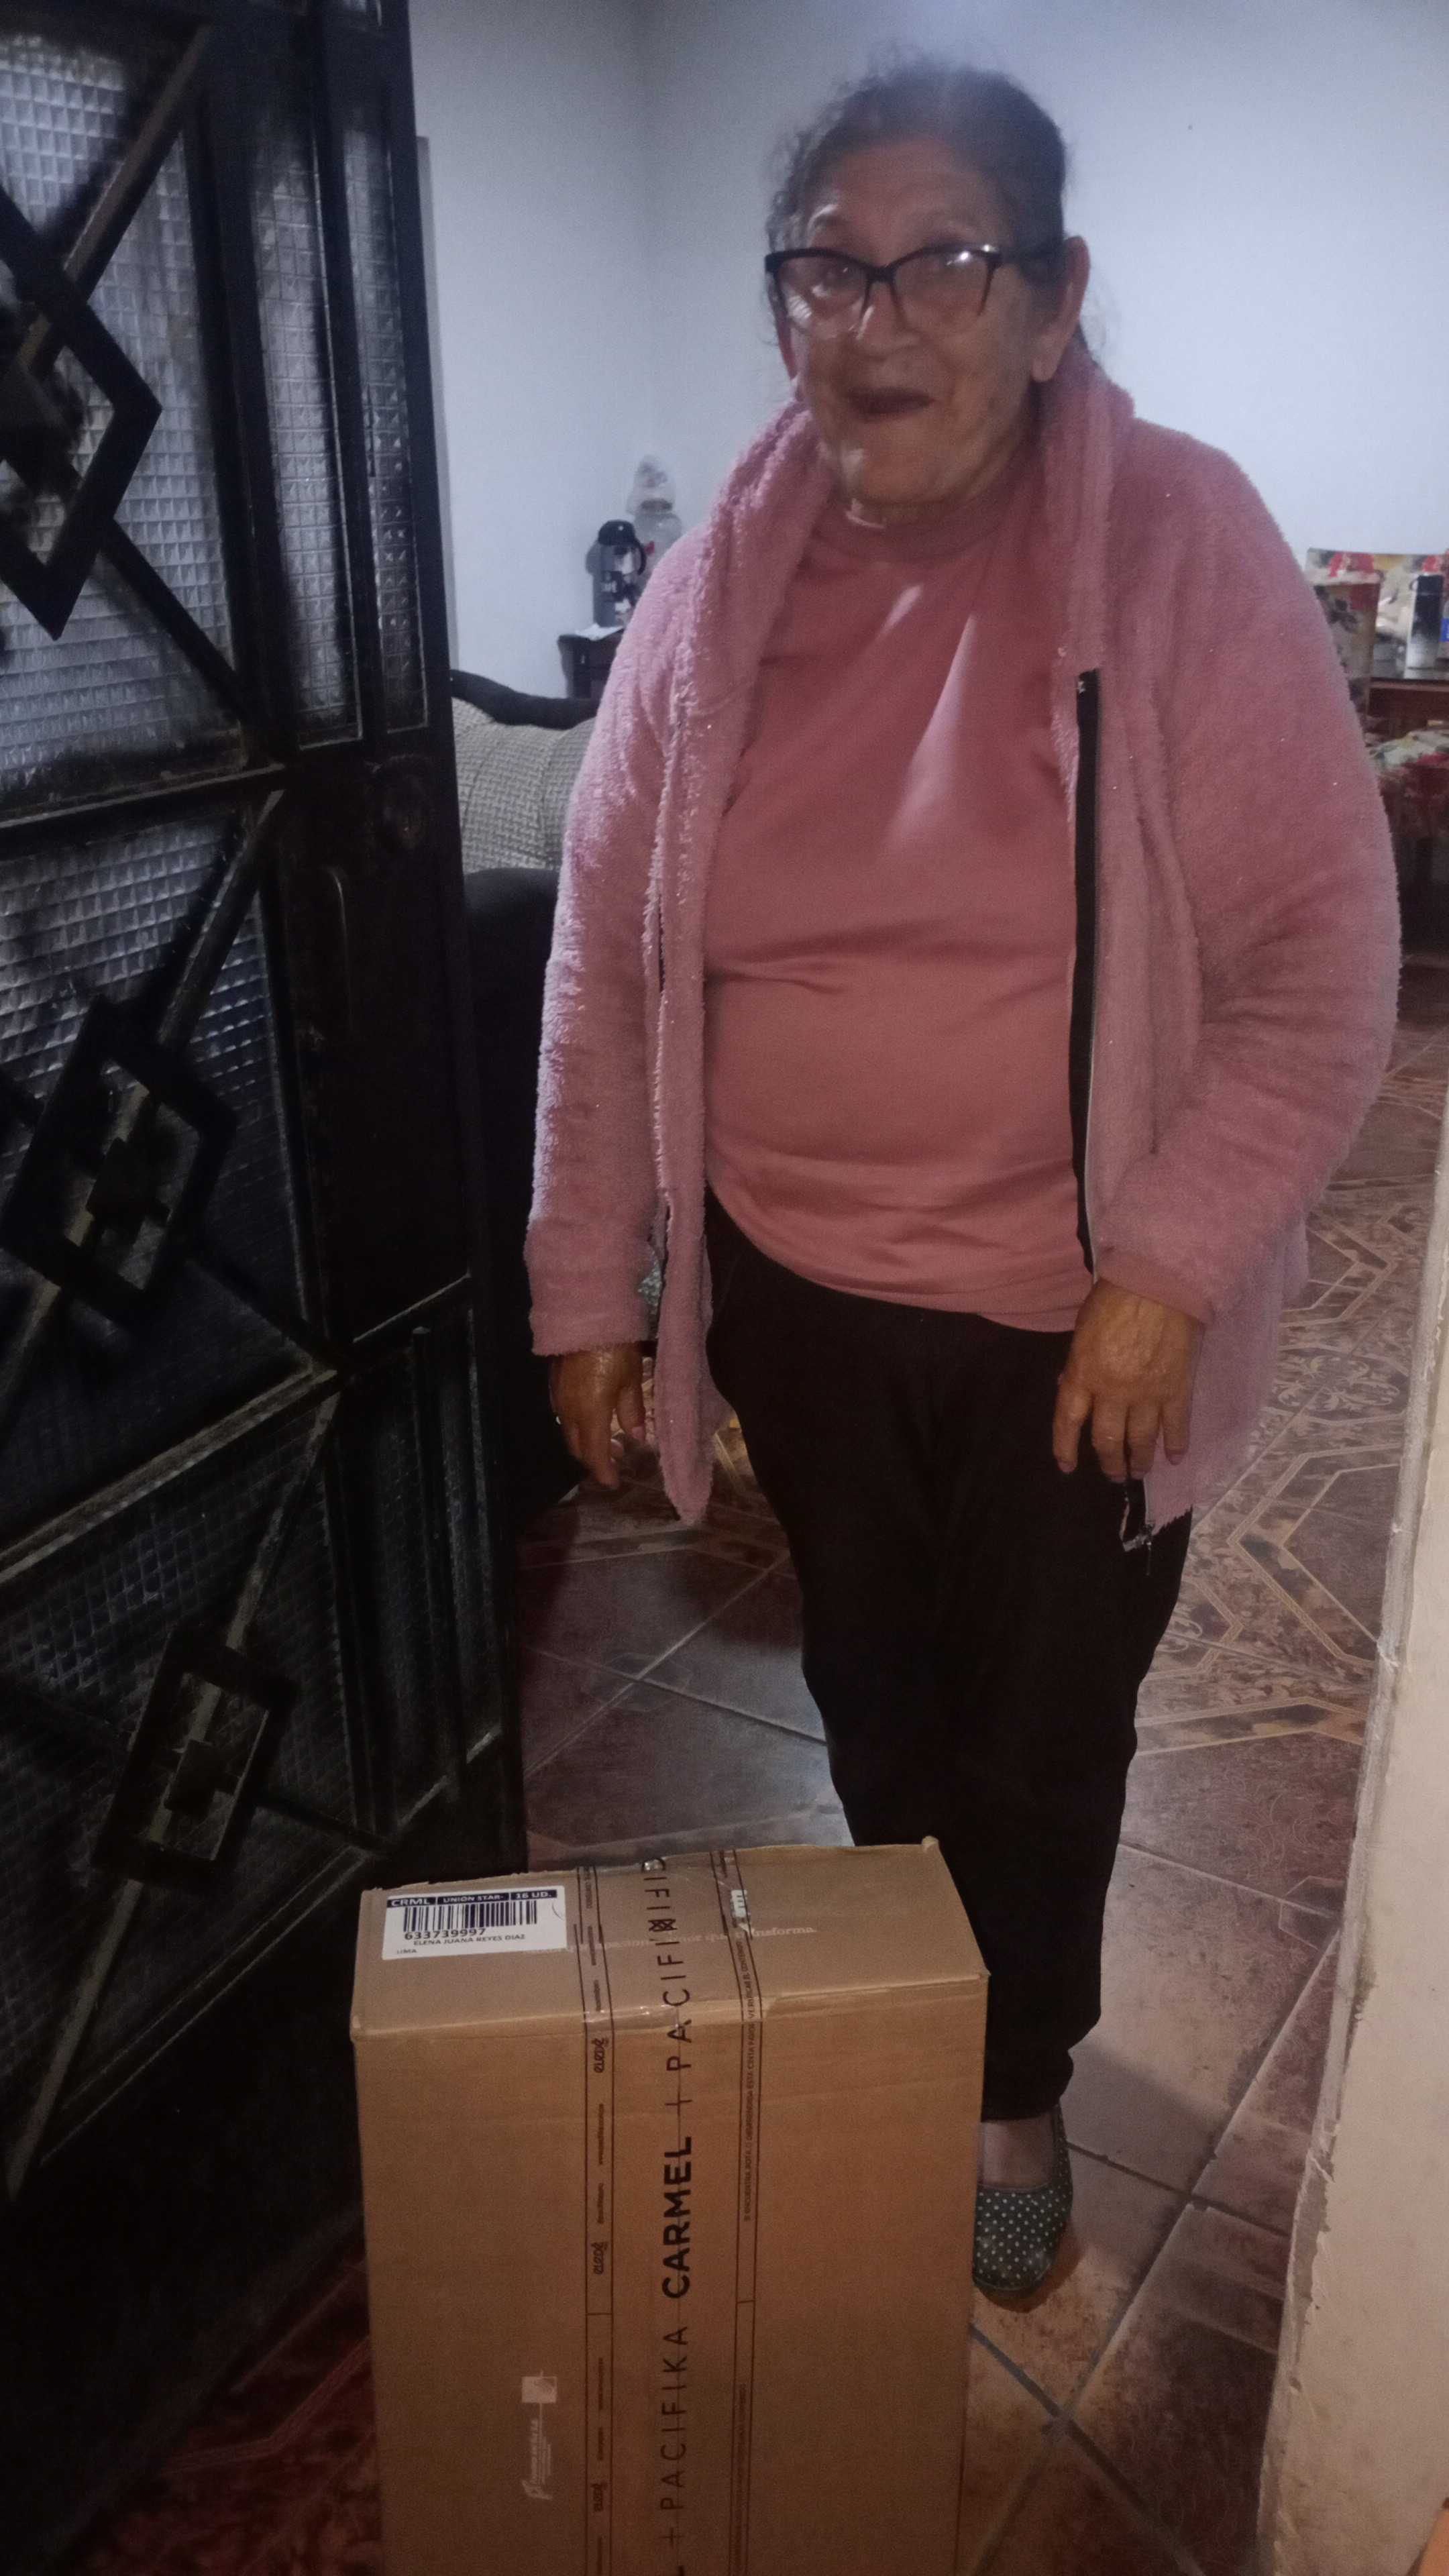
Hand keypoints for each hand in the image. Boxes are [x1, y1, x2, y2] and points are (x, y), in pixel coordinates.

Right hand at [549, 1344, 649, 1489]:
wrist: (585, 1316)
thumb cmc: (615, 1348)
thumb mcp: (631, 1381)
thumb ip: (632, 1412)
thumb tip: (636, 1438)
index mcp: (591, 1414)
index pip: (594, 1454)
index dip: (603, 1471)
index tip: (614, 1483)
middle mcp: (570, 1412)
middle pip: (577, 1447)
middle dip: (594, 1459)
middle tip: (615, 1459)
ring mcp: (559, 1398)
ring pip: (569, 1432)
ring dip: (586, 1442)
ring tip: (607, 1440)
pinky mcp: (555, 1385)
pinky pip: (564, 1415)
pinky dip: (577, 1425)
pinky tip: (591, 1418)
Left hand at [1053, 1283, 1202, 1481]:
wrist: (1160, 1283)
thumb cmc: (1115, 1298)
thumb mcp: (1083, 1330)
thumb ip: (1078, 1365)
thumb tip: (1070, 1390)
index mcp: (1083, 1374)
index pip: (1068, 1421)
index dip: (1065, 1448)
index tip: (1067, 1467)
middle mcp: (1112, 1392)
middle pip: (1107, 1439)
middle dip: (1109, 1463)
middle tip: (1113, 1475)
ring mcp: (1147, 1395)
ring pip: (1141, 1441)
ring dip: (1139, 1462)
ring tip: (1139, 1472)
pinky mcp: (1177, 1391)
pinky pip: (1177, 1427)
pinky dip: (1176, 1445)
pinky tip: (1174, 1458)